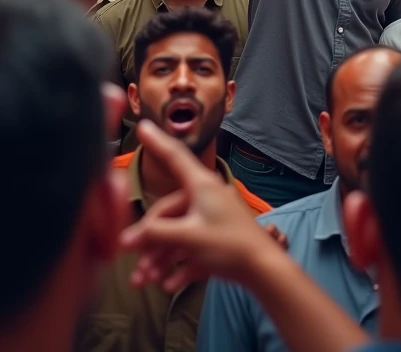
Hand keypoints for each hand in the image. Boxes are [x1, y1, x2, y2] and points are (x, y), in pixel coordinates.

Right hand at [120, 119, 279, 291]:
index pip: (174, 156)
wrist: (263, 269)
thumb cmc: (229, 245)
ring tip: (144, 282)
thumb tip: (126, 238)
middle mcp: (205, 197)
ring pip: (176, 235)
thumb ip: (155, 234)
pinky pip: (190, 250)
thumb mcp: (188, 237)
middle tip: (134, 266)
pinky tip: (169, 285)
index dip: (157, 141)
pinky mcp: (216, 239)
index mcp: (200, 185)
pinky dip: (178, 267)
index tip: (142, 126)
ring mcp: (211, 218)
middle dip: (149, 241)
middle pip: (167, 212)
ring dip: (159, 259)